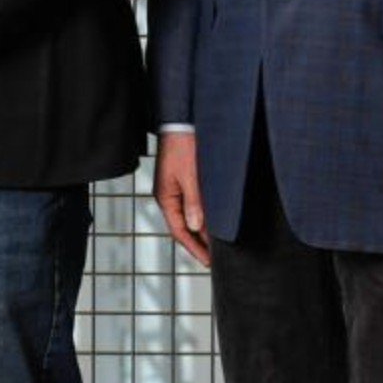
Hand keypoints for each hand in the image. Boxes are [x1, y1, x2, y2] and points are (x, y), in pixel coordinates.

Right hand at [151, 131, 209, 265]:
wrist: (181, 121)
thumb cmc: (182, 145)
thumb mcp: (191, 176)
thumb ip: (194, 203)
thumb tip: (196, 227)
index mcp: (165, 197)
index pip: (179, 231)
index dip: (194, 248)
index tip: (208, 262)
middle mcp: (168, 196)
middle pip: (183, 227)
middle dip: (198, 243)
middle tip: (214, 257)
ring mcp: (175, 189)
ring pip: (188, 216)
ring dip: (201, 230)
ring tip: (216, 244)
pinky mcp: (183, 181)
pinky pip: (191, 205)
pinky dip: (202, 216)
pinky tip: (212, 221)